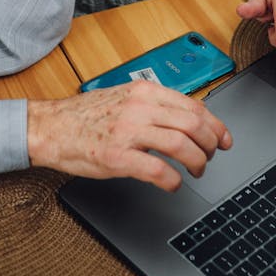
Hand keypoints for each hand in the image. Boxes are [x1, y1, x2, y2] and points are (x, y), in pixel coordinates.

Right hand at [27, 81, 231, 191]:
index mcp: (144, 92)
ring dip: (197, 163)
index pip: (194, 106)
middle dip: (210, 145)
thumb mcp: (124, 98)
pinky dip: (173, 181)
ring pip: (182, 146)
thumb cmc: (85, 116)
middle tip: (210, 157)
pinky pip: (159, 170)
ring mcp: (129, 132)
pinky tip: (172, 184)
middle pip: (194, 125)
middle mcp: (140, 108)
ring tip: (195, 171)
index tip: (224, 138)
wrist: (52, 127)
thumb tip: (186, 119)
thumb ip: (153, 104)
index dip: (216, 125)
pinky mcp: (118, 157)